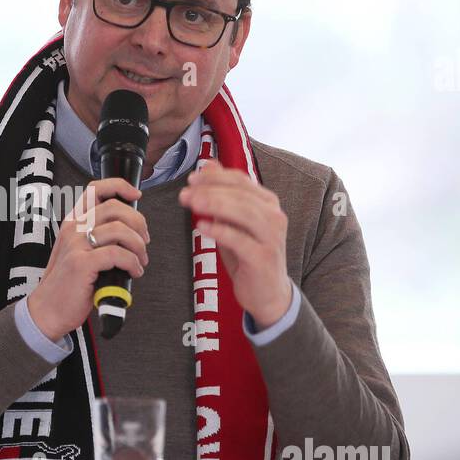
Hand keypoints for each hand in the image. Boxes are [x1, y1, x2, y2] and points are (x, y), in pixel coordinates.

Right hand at [27, 177, 149, 340]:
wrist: (48, 310)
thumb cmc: (67, 284)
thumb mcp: (78, 252)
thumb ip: (96, 237)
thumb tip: (129, 230)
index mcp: (72, 222)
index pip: (96, 189)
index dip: (120, 186)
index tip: (136, 195)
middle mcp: (73, 229)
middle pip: (115, 207)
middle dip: (138, 223)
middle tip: (143, 241)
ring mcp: (76, 245)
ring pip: (119, 230)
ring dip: (138, 246)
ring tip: (139, 261)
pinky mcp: (82, 263)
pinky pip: (118, 254)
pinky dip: (132, 263)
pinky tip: (133, 272)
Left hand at [178, 162, 292, 326]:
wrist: (268, 294)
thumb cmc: (248, 256)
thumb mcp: (233, 223)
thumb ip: (223, 195)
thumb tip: (208, 165)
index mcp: (268, 203)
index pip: (241, 181)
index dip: (215, 177)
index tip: (191, 178)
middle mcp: (274, 216)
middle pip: (241, 194)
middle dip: (210, 190)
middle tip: (185, 192)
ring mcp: (271, 237)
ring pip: (243, 212)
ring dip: (214, 205)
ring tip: (191, 203)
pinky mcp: (263, 257)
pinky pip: (240, 240)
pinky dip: (220, 230)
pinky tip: (202, 226)